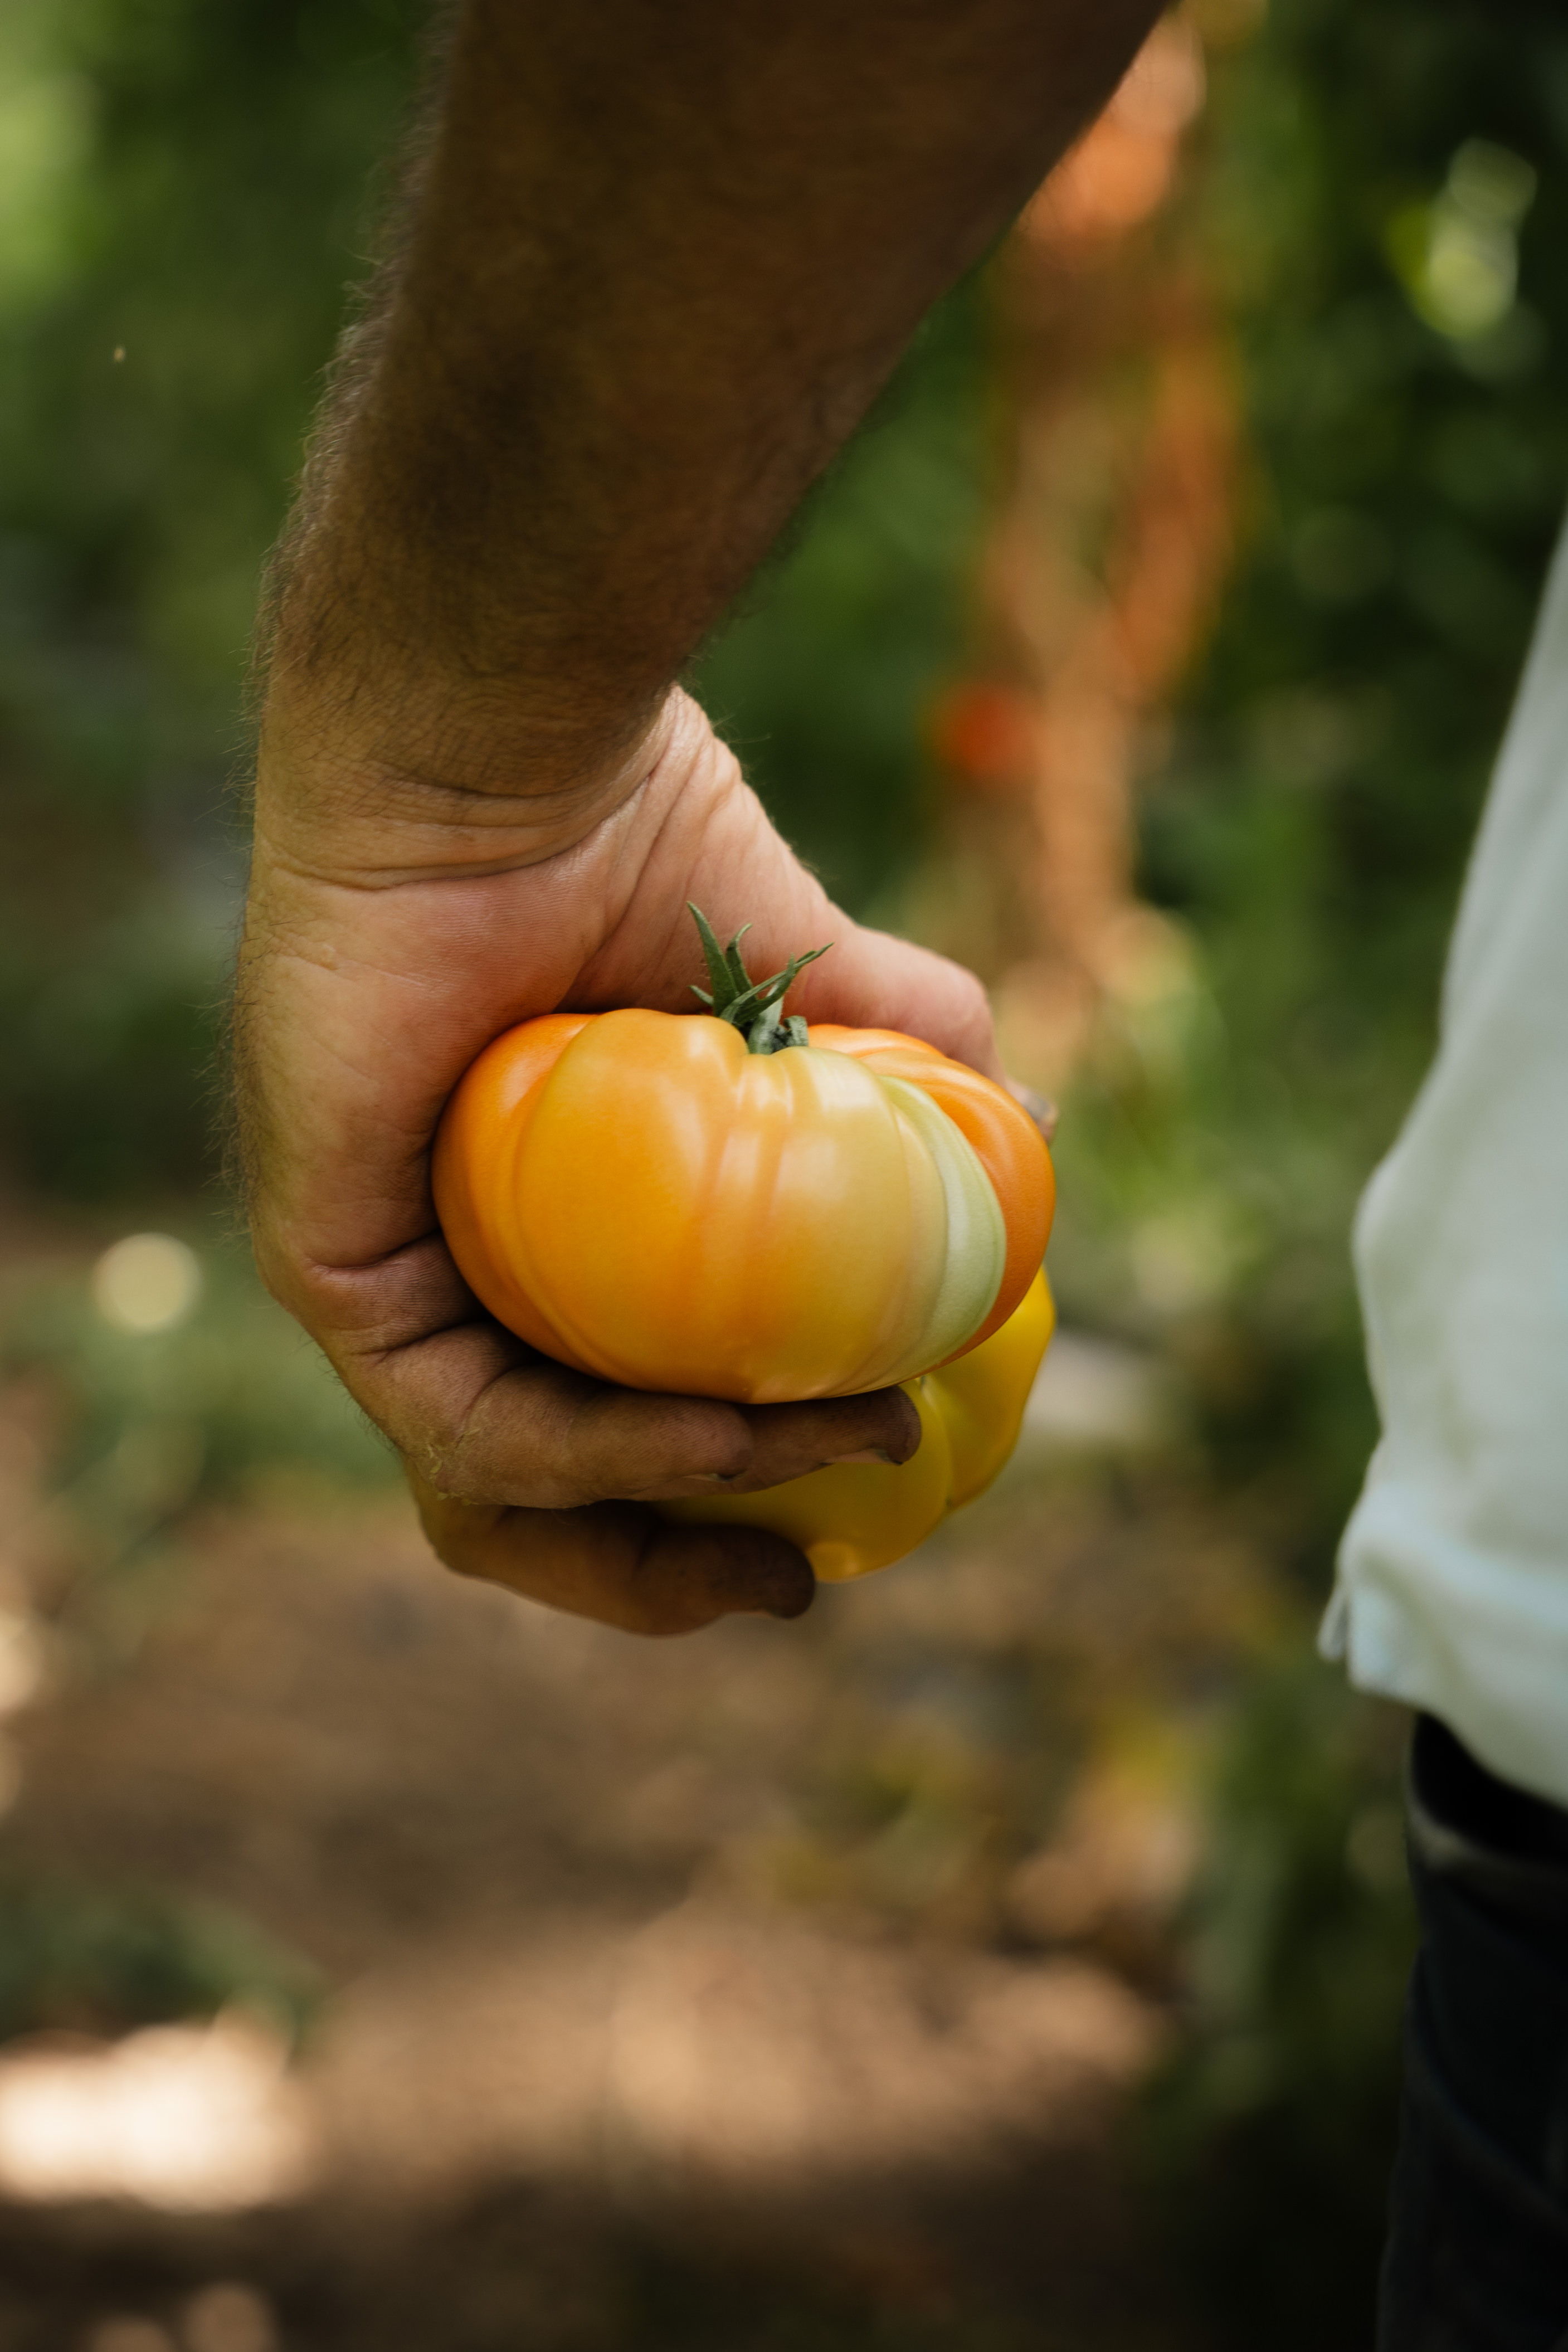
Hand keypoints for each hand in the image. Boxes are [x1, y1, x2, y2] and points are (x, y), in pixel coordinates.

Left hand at [237, 687, 1004, 1633]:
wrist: (501, 746)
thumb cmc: (627, 825)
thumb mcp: (800, 975)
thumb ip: (901, 1051)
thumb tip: (1027, 1126)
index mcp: (538, 1224)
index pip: (602, 1409)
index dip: (725, 1488)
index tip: (857, 1491)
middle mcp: (446, 1263)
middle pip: (536, 1495)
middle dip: (669, 1570)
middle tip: (799, 1582)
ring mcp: (379, 1274)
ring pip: (496, 1489)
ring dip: (669, 1512)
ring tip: (819, 1467)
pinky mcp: (326, 1266)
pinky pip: (463, 1421)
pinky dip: (605, 1455)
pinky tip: (731, 1441)